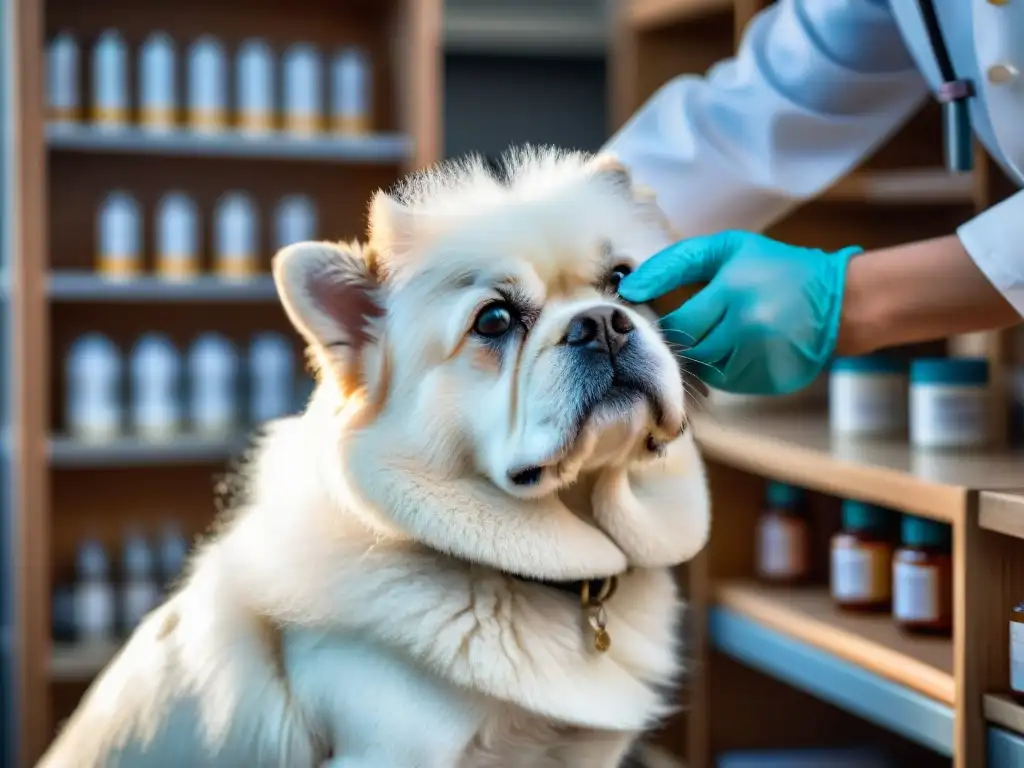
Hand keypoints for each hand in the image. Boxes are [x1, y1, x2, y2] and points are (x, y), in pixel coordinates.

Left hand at [618, 230, 861, 395]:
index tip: (666, 315)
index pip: (677, 322)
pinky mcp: (767, 382)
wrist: (838, 303)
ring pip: (704, 369)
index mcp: (734, 292)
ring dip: (703, 353)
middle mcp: (747, 331)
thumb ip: (675, 263)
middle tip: (694, 323)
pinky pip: (726, 382)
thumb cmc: (775, 268)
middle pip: (688, 349)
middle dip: (683, 338)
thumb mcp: (727, 249)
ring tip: (722, 331)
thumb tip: (630, 287)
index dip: (666, 321)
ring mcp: (759, 361)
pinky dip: (724, 367)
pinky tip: (740, 347)